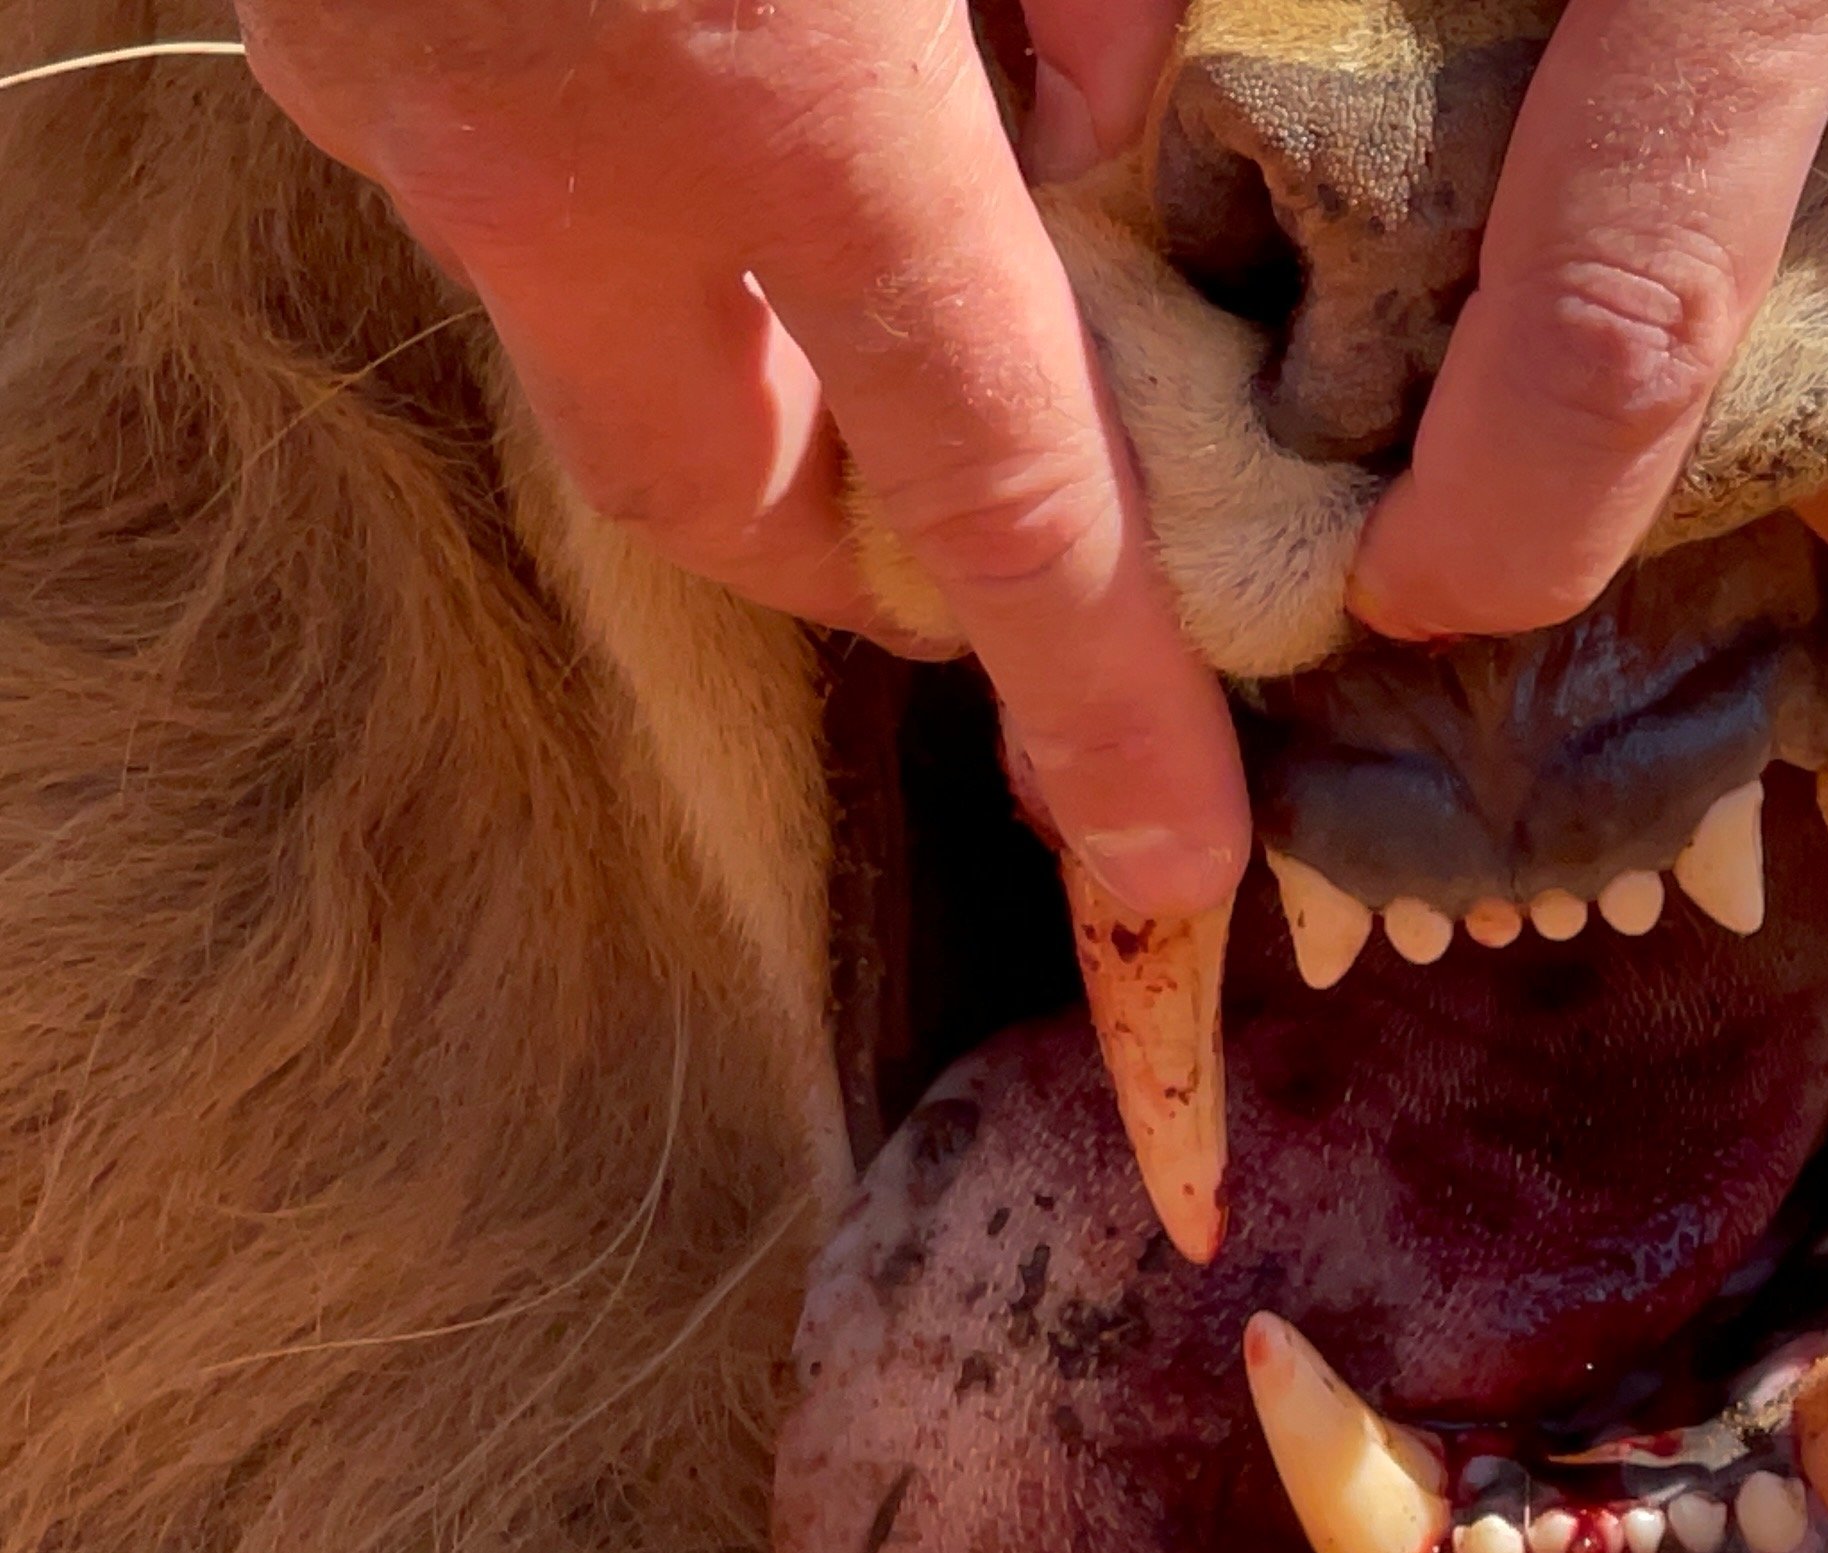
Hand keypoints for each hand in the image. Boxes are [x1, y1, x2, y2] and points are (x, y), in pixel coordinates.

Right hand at [238, 0, 1248, 919]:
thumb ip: (1091, 11)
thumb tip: (1112, 153)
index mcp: (773, 90)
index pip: (992, 477)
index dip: (1099, 693)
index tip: (1168, 853)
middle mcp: (547, 150)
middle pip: (729, 491)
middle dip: (865, 554)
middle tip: (972, 530)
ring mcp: (392, 95)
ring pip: (598, 336)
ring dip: (740, 347)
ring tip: (856, 263)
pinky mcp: (319, 24)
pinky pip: (509, 185)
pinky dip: (628, 186)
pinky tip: (702, 94)